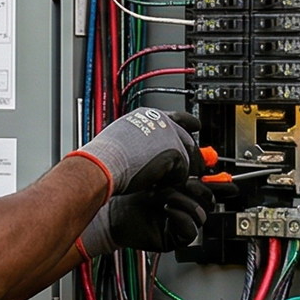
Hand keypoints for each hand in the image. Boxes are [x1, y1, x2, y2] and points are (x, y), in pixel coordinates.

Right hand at [71, 108, 202, 194]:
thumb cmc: (105, 157)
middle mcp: (160, 122)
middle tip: (192, 169)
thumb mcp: (123, 139)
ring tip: (162, 181)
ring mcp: (169, 136)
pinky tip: (158, 183)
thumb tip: (151, 151)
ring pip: (187, 158)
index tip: (196, 126)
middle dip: (190, 157)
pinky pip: (183, 173)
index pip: (176, 116)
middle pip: (187, 139)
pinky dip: (172, 182)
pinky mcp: (175, 152)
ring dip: (177, 173)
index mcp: (147, 115)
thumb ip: (142, 140)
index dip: (188, 123)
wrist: (102, 164)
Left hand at [79, 177, 214, 257]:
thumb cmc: (129, 192)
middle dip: (199, 189)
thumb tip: (195, 154)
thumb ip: (177, 167)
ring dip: (185, 202)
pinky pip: (190, 231)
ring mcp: (179, 223)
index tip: (221, 178)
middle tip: (186, 182)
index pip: (208, 187)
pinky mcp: (173, 238)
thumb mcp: (157, 173)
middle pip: (209, 201)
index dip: (218, 184)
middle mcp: (183, 207)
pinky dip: (181, 218)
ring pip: (201, 215)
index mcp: (183, 191)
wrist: (111, 211)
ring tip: (167, 196)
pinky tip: (167, 209)